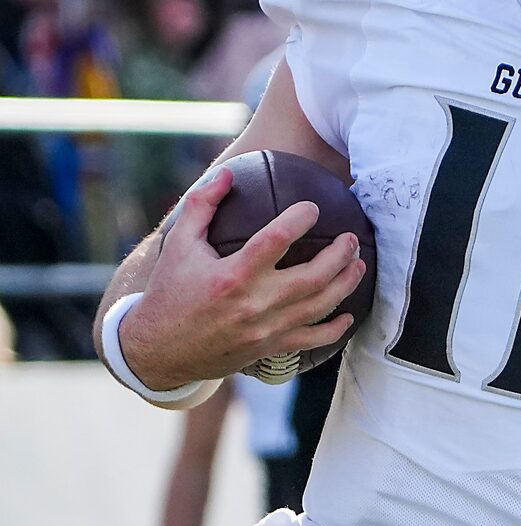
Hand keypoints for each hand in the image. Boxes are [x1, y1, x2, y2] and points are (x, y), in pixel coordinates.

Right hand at [116, 167, 365, 391]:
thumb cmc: (169, 292)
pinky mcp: (268, 349)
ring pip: (319, 307)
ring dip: (346, 284)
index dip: (300, 219)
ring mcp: (264, 330)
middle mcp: (253, 305)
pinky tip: (349, 314)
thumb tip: (227, 174)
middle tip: (351, 237)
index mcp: (231, 276)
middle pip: (312, 278)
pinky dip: (335, 328)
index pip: (276, 241)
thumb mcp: (177, 245)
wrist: (157, 351)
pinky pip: (311, 340)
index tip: (312, 208)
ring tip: (359, 263)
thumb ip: (201, 206)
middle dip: (339, 255)